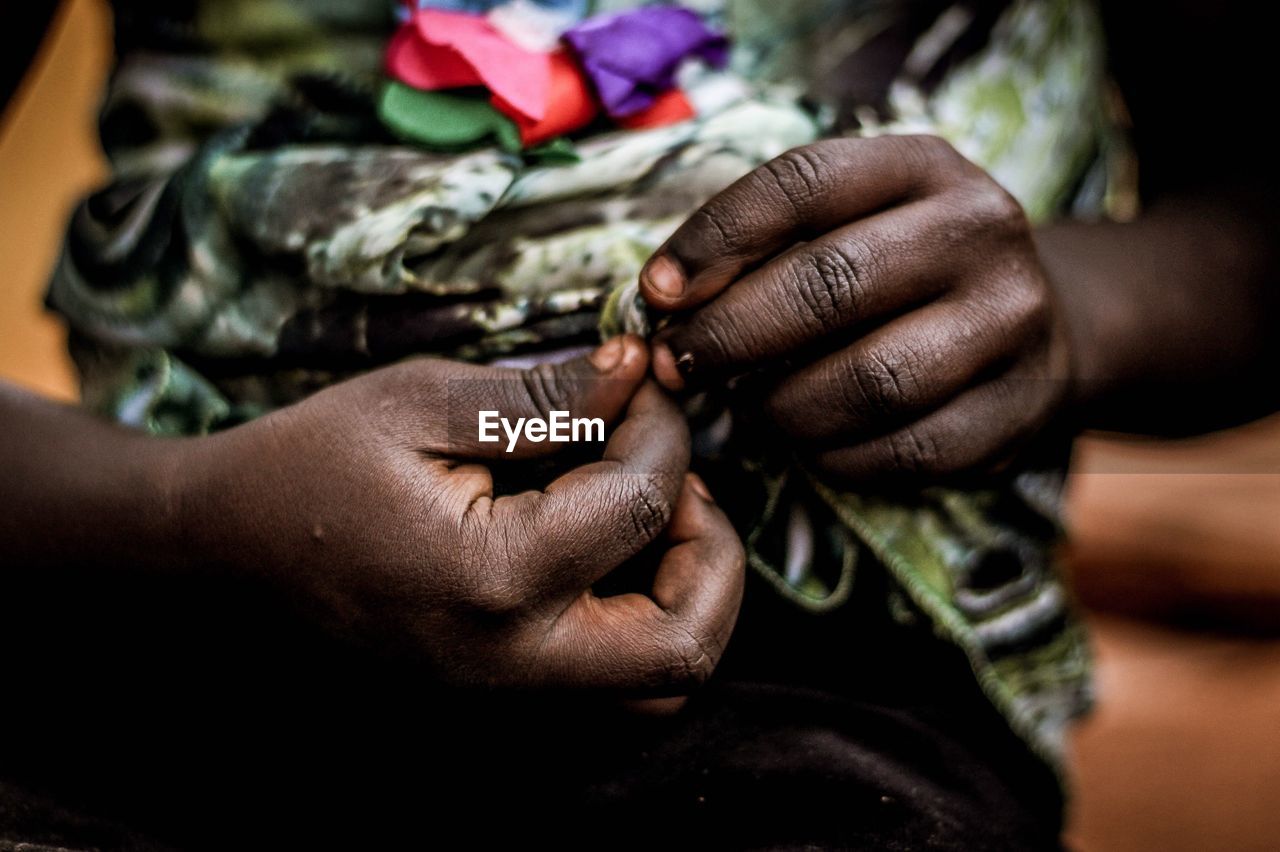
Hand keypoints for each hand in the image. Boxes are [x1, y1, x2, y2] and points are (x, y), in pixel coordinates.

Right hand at [179, 337, 743, 691]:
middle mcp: (511, 662)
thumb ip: (542, 393)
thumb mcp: (420, 402)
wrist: (227, 552)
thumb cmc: (312, 465)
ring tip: (654, 518)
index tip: (642, 384)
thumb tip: (638, 369)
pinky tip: (613, 557)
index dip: (662, 428)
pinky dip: (646, 625)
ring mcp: (506, 697)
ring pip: (662, 685)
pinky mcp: (500, 700)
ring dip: (692, 598)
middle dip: (714, 548)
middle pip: (687, 643)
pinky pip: (614, 691)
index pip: (641, 503)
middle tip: (678, 479)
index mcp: (492, 580)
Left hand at [639, 135, 1072, 479]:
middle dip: (730, 335)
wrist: (1036, 324)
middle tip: (679, 366)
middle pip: (828, 286)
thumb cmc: (901, 270)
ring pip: (868, 380)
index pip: (800, 184)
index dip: (714, 239)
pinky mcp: (1018, 408)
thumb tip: (663, 299)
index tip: (656, 292)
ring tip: (749, 408)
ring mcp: (1011, 321)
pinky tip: (808, 445)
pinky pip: (904, 451)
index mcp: (923, 165)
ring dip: (781, 407)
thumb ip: (767, 243)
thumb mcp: (850, 220)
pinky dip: (835, 457)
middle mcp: (979, 230)